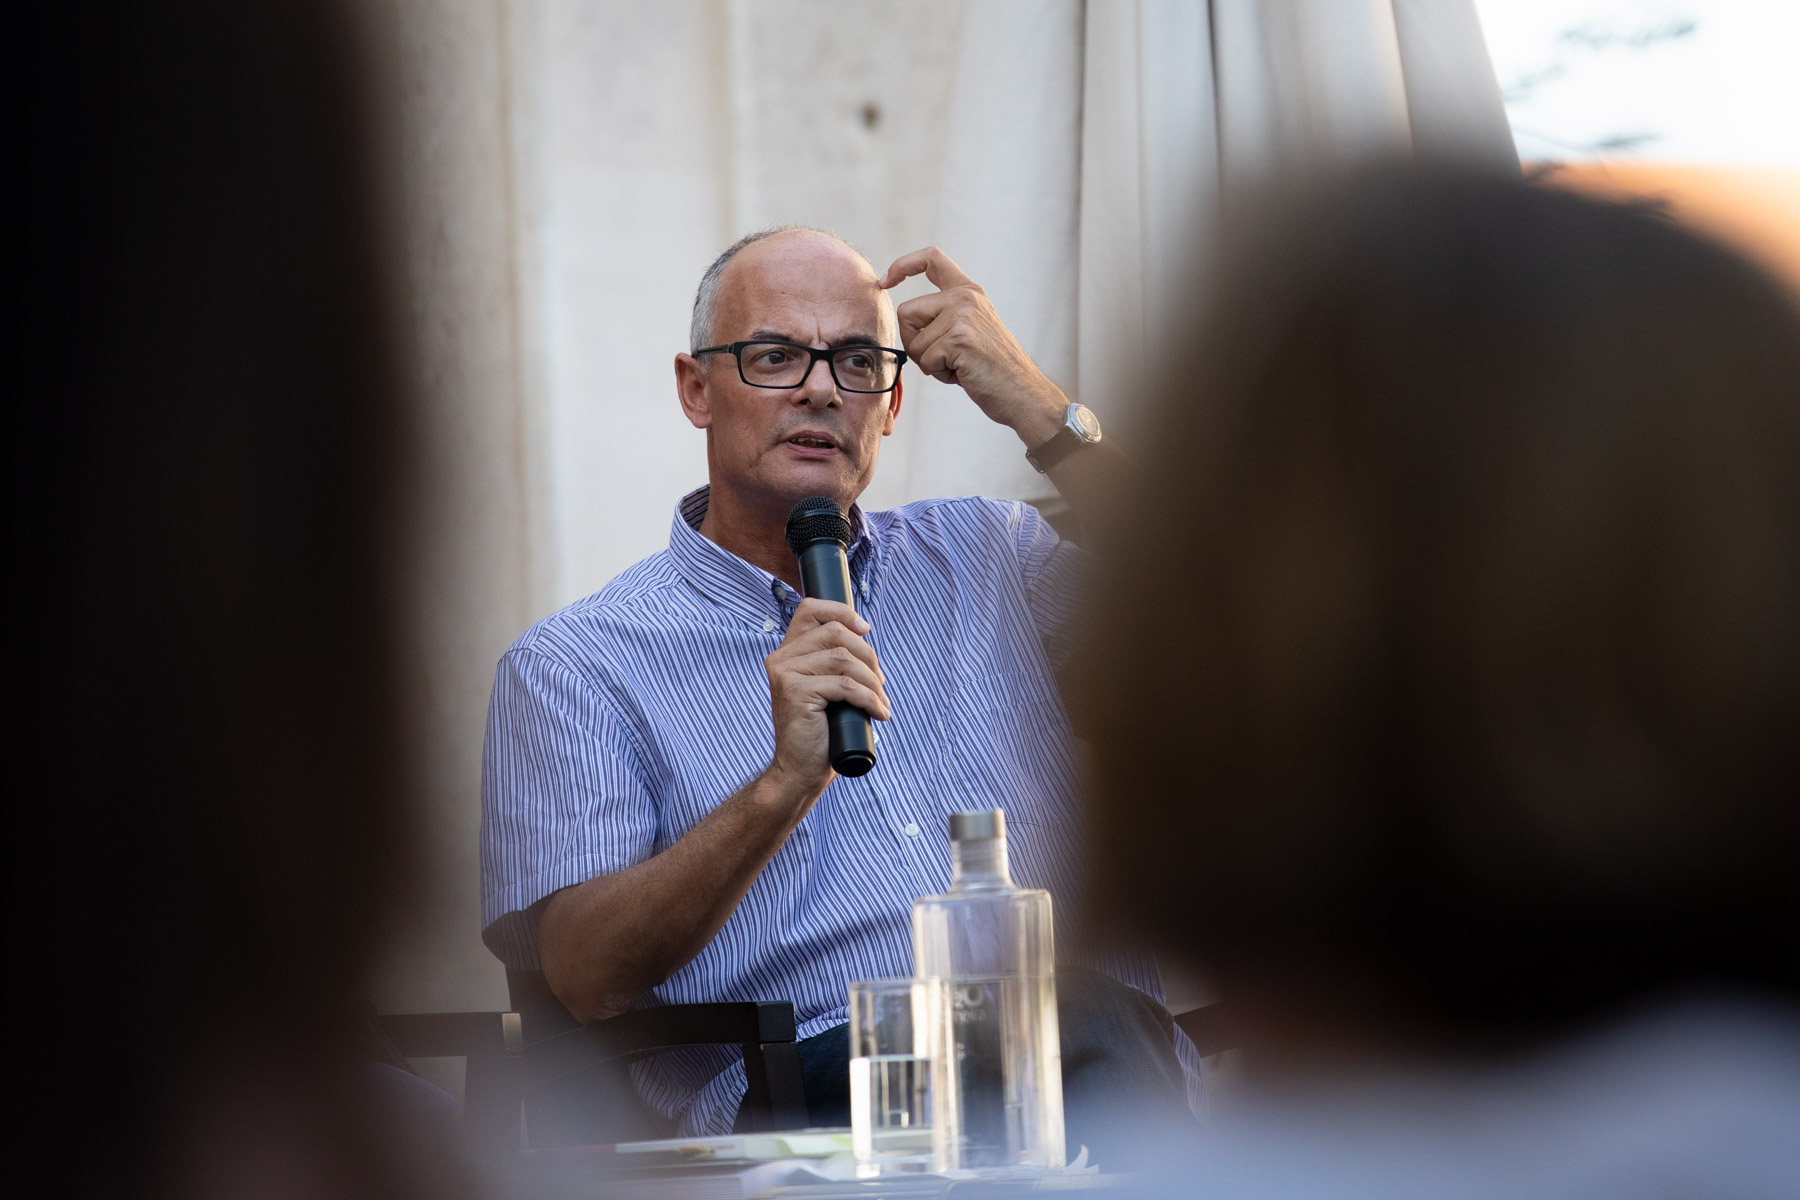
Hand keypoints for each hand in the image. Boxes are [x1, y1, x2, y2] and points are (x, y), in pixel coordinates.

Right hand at [764, 598, 891, 794]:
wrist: (801, 770)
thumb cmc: (821, 730)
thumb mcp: (827, 687)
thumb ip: (834, 660)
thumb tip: (864, 635)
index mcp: (787, 653)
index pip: (810, 609)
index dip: (842, 612)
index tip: (866, 630)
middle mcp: (781, 658)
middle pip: (835, 632)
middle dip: (868, 655)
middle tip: (880, 683)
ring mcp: (785, 674)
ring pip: (844, 659)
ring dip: (872, 681)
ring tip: (881, 702)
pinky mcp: (796, 692)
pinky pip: (845, 685)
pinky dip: (870, 699)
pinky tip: (879, 714)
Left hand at [880, 246, 1067, 447]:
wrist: (1022, 393)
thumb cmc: (991, 369)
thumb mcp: (969, 330)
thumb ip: (943, 317)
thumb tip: (904, 318)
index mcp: (968, 291)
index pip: (931, 258)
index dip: (903, 265)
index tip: (885, 280)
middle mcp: (965, 297)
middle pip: (906, 312)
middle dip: (914, 342)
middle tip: (943, 358)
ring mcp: (963, 315)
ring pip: (914, 342)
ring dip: (930, 363)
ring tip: (959, 366)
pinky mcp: (959, 338)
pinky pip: (925, 360)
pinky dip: (939, 374)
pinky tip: (964, 374)